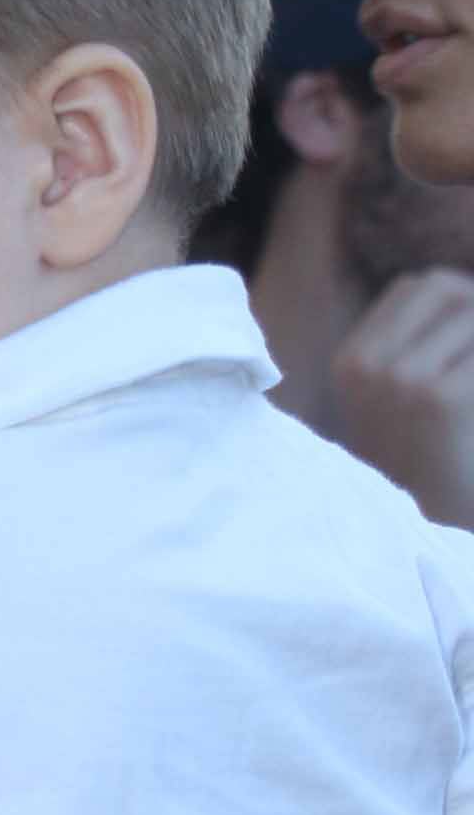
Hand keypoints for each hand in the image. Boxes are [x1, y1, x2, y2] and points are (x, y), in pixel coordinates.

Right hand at [327, 266, 473, 524]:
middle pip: (449, 291)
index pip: (417, 287)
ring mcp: (400, 380)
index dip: (460, 295)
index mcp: (352, 360)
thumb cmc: (425, 461)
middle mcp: (368, 365)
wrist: (433, 528)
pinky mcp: (439, 398)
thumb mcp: (398, 396)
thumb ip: (418, 343)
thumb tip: (466, 288)